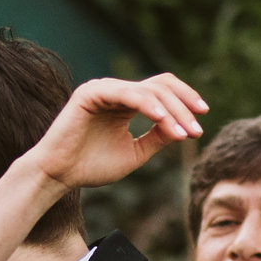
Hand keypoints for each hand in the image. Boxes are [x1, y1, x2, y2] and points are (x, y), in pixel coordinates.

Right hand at [28, 72, 207, 193]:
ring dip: (172, 110)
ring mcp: (104, 89)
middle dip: (184, 107)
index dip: (185, 101)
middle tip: (196, 130)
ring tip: (184, 132)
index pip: (163, 90)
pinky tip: (163, 120)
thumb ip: (157, 138)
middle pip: (161, 86)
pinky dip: (148, 105)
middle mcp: (117, 91)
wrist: (59, 175)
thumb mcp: (134, 153)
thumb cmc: (91, 166)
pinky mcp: (91, 93)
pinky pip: (127, 93)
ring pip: (149, 90)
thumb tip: (184, 128)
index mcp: (126, 102)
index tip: (201, 122)